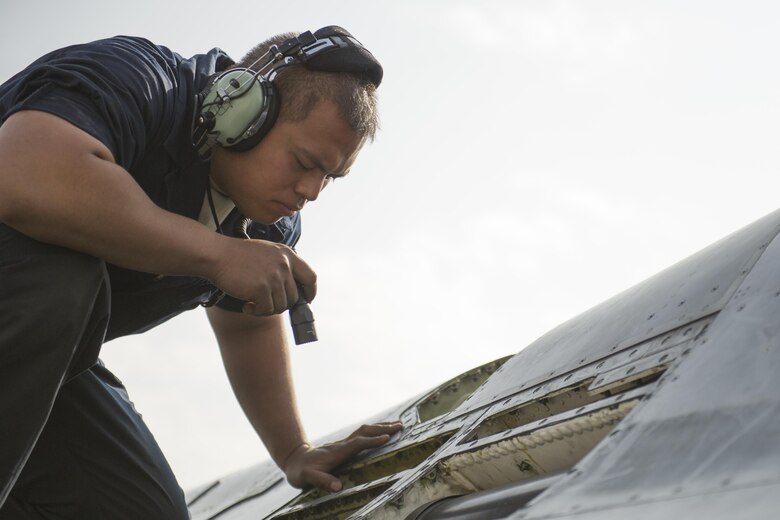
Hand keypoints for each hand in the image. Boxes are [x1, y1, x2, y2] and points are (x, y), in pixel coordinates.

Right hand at [208, 237, 316, 315]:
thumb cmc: (237, 255)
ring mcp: (274, 277)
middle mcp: (284, 265)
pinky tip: (246, 305)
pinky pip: (266, 310)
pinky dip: (256, 312)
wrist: (217, 254)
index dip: (310, 292)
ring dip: (266, 309)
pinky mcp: (262, 288)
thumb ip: (281, 266)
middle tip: (264, 303)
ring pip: (281, 306)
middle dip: (280, 304)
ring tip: (252, 303)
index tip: (306, 300)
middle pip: (294, 297)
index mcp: (287, 254)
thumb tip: (292, 291)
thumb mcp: (266, 252)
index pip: (310, 277)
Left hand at [283, 422, 402, 491]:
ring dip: (381, 427)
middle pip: (364, 432)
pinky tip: (382, 432)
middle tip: (400, 426)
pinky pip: (363, 435)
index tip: (387, 439)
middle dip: (382, 429)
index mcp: (337, 452)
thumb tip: (338, 487)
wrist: (294, 460)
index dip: (372, 441)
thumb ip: (322, 481)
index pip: (357, 444)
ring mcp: (343, 444)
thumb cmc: (301, 471)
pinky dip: (375, 431)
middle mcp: (342, 445)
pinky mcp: (344, 445)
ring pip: (364, 431)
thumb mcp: (307, 478)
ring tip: (397, 425)